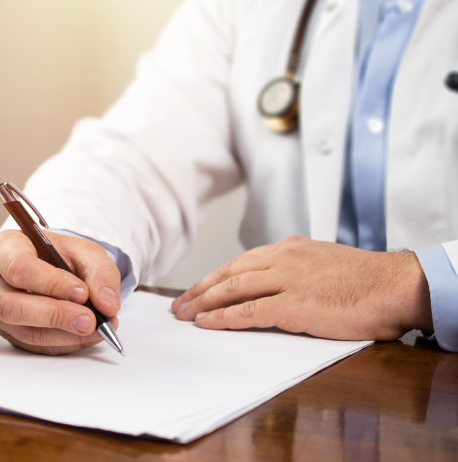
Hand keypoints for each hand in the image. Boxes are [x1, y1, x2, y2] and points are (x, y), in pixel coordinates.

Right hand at [0, 229, 120, 354]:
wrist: (50, 268)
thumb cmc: (58, 255)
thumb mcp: (84, 251)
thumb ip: (100, 272)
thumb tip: (106, 304)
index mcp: (3, 248)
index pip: (18, 268)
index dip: (50, 283)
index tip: (81, 292)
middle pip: (12, 305)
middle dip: (55, 316)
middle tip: (90, 319)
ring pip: (22, 331)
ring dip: (63, 334)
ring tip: (94, 329)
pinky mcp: (7, 331)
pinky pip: (32, 345)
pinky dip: (63, 344)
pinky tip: (85, 336)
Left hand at [170, 236, 433, 340]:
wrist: (394, 285)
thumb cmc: (364, 280)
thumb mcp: (322, 262)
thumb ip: (294, 269)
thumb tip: (272, 283)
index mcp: (289, 248)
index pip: (240, 262)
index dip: (214, 278)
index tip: (196, 290)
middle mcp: (282, 259)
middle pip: (228, 273)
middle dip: (199, 290)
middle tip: (179, 304)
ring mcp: (286, 280)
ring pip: (232, 288)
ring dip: (203, 303)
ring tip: (184, 314)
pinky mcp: (294, 304)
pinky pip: (249, 311)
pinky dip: (224, 318)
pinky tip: (207, 323)